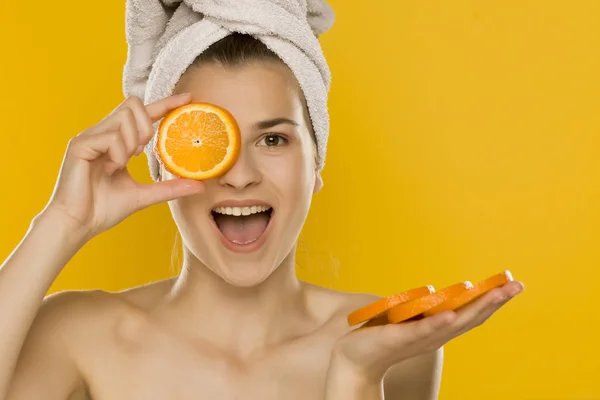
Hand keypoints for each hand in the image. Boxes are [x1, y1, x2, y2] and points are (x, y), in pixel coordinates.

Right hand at [41, 94, 203, 238]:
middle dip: (146, 124)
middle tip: (142, 150)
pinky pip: (111, 137)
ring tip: (124, 162)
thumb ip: (169, 187)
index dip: (165, 104)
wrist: (78, 225)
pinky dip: (119, 154)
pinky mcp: (79, 145)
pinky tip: (112, 168)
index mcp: (115, 141)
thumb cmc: (104, 209)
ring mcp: (89, 137)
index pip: (142, 113)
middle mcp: (101, 133)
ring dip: (132, 141)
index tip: (188, 98)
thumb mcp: (144, 196)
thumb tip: (199, 185)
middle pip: (132, 104)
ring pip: (123, 117)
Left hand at [330, 280, 524, 385]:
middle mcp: (435, 335)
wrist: (355, 359)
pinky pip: (421, 330)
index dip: (493, 299)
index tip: (512, 283)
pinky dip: (438, 323)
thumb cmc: (384, 336)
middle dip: (495, 300)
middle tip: (517, 285)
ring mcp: (419, 337)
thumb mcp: (412, 320)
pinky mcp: (398, 338)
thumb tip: (437, 293)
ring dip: (475, 307)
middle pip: (471, 316)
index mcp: (439, 328)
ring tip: (496, 293)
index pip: (471, 312)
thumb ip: (426, 310)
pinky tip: (451, 314)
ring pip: (453, 322)